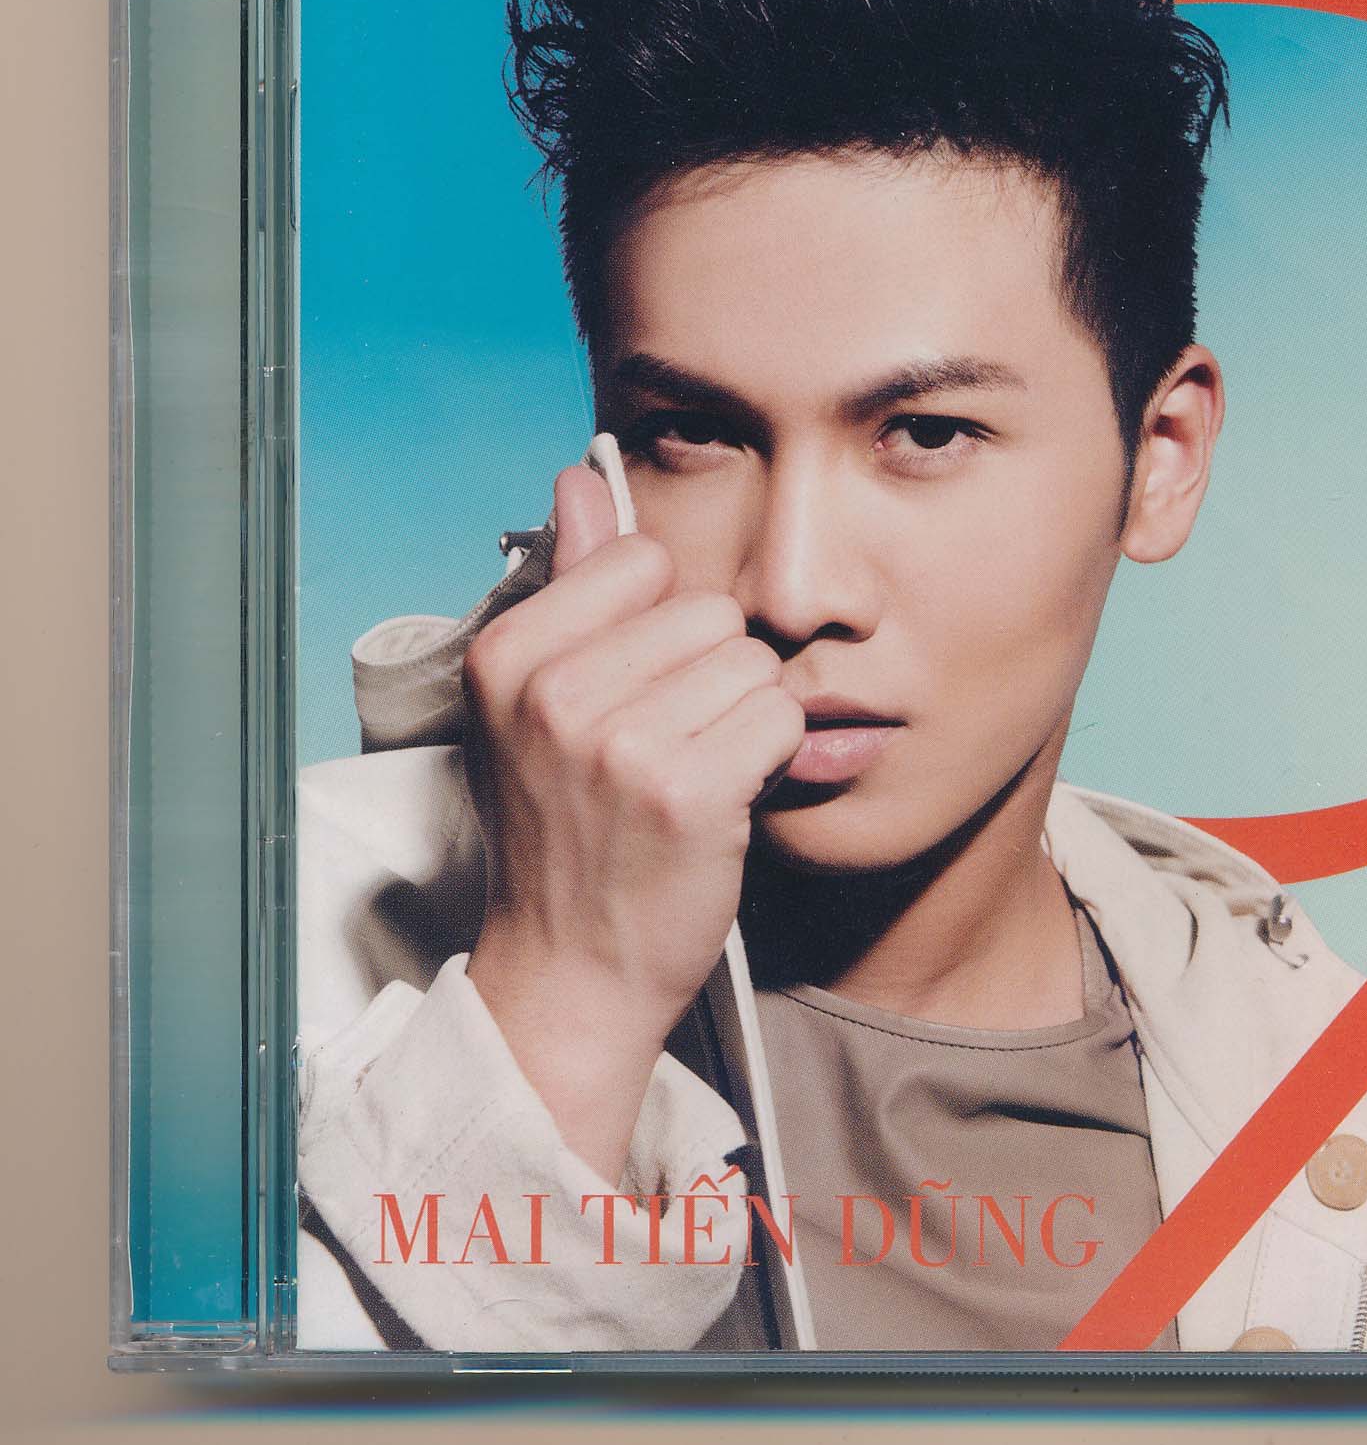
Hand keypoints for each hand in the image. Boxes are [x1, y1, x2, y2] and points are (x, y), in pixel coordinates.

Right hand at [462, 463, 805, 1182]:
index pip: (643, 561)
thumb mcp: (537, 701)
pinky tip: (725, 799)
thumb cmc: (568, 828)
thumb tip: (582, 478)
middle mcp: (554, 692)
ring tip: (692, 772)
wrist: (573, 967)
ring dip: (743, 717)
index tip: (631, 689)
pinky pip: (779, 716)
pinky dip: (769, 757)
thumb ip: (572, 583)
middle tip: (665, 746)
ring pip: (754, 661)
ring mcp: (620, 744)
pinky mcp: (691, 794)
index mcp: (509, 655)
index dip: (661, 623)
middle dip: (710, 672)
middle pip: (710, 610)